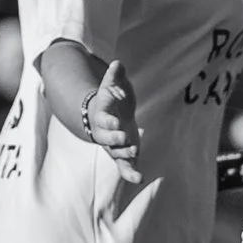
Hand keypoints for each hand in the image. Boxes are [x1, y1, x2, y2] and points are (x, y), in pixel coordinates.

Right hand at [82, 59, 141, 184]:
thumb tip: (118, 63)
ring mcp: (113, 145)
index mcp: (102, 115)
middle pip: (106, 139)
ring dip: (124, 155)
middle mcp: (105, 133)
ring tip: (135, 152)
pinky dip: (130, 173)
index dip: (108, 121)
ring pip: (115, 153)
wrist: (110, 117)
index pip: (103, 118)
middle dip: (115, 139)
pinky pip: (124, 166)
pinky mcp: (123, 154)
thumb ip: (115, 77)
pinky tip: (139, 179)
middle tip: (125, 138)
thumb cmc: (112, 100)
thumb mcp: (112, 86)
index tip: (116, 122)